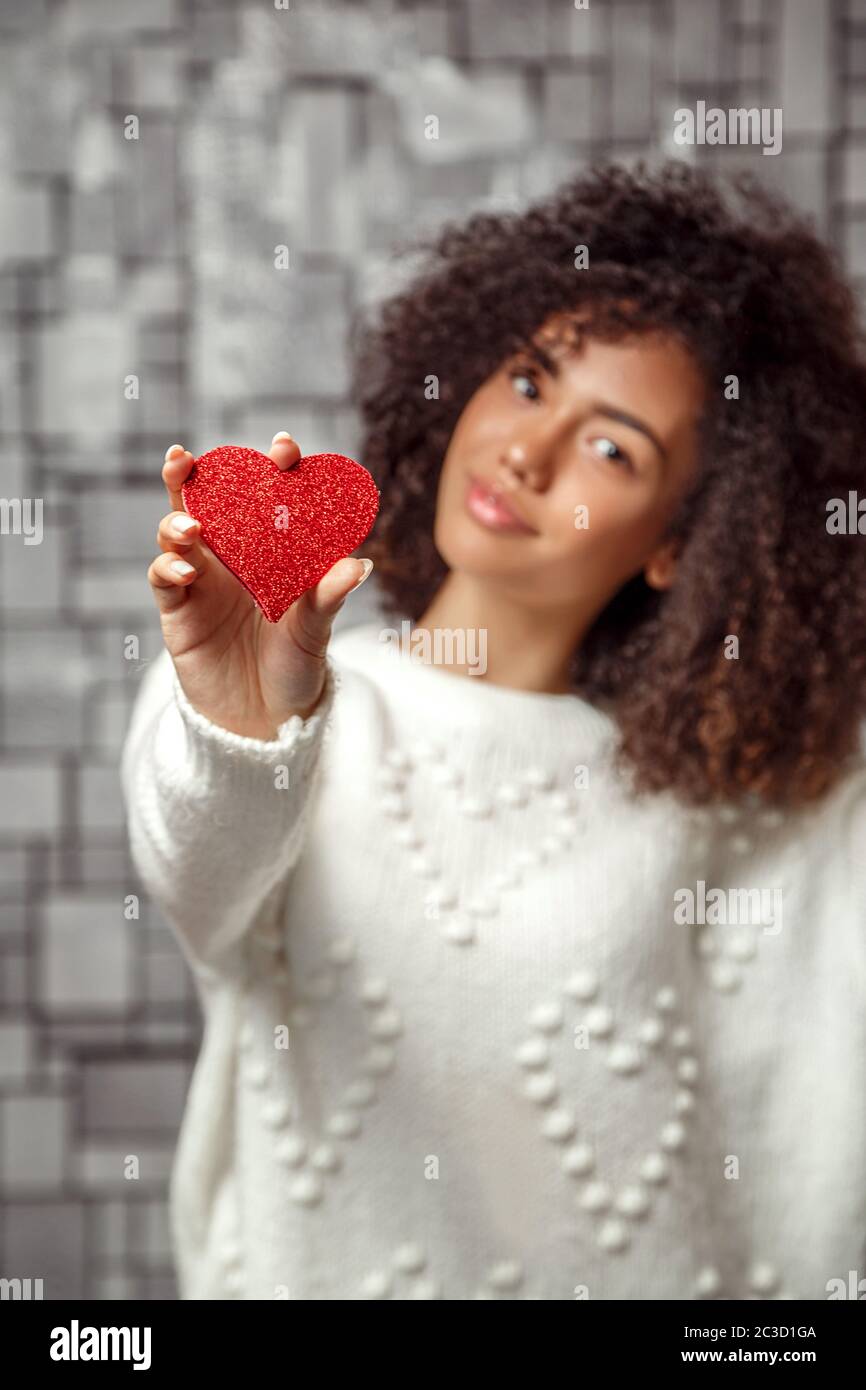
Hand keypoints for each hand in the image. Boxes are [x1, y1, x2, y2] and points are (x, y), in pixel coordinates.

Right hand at [147, 433, 372, 737]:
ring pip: (177, 531)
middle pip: (208, 502)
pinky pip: (163, 576)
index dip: (275, 468)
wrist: (265, 720)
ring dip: (178, 521)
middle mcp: (234, 556)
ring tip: (192, 528)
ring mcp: (202, 579)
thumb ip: (329, 597)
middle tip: (190, 458)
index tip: (283, 448)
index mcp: (272, 550)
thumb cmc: (296, 668)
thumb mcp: (315, 633)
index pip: (271, 498)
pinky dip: (168, 565)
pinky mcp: (178, 609)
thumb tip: (359, 565)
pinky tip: (184, 567)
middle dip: (196, 474)